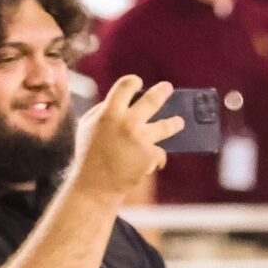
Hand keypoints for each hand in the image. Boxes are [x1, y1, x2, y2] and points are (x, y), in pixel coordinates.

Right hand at [71, 76, 181, 200]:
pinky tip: (149, 164)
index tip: (138, 82)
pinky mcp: (150, 155)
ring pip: (166, 126)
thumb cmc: (89, 154)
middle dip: (162, 91)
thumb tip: (122, 100)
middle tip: (168, 87)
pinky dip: (154, 158)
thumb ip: (102, 111)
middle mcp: (127, 122)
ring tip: (179, 122)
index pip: (125, 86)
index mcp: (109, 112)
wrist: (96, 185)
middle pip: (152, 100)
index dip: (133, 82)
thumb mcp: (87, 126)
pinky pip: (159, 152)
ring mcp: (141, 138)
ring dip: (174, 123)